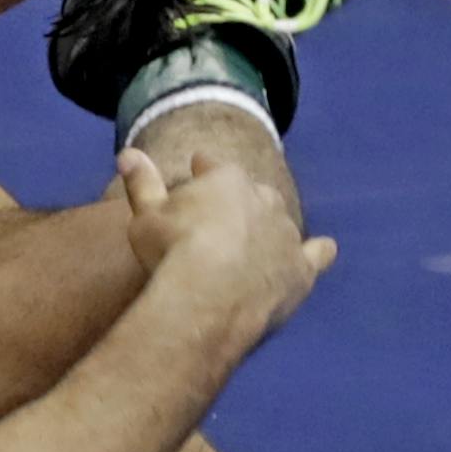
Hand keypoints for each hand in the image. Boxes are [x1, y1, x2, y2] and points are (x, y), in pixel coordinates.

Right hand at [116, 148, 334, 346]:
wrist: (207, 299)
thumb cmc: (171, 251)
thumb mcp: (145, 215)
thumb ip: (141, 182)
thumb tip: (128, 152)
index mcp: (226, 180)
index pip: (213, 167)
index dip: (202, 172)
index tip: (194, 174)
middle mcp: (264, 199)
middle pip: (252, 192)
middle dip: (238, 200)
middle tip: (217, 219)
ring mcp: (286, 234)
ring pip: (280, 221)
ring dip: (267, 226)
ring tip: (251, 241)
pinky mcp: (301, 268)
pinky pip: (317, 253)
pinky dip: (318, 251)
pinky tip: (321, 251)